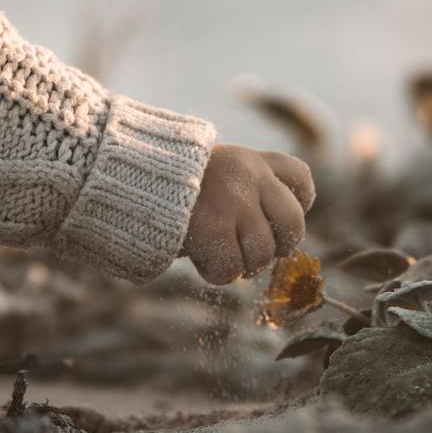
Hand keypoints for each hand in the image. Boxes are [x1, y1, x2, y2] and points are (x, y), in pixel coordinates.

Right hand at [182, 142, 315, 284]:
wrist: (131, 177)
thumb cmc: (175, 185)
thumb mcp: (220, 172)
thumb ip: (251, 191)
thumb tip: (280, 240)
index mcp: (251, 159)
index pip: (299, 177)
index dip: (300, 202)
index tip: (275, 217)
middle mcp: (249, 177)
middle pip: (293, 224)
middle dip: (279, 246)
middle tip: (254, 250)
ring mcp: (234, 203)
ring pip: (262, 254)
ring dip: (242, 264)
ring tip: (218, 249)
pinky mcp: (214, 229)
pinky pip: (231, 270)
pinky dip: (216, 273)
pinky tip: (200, 256)